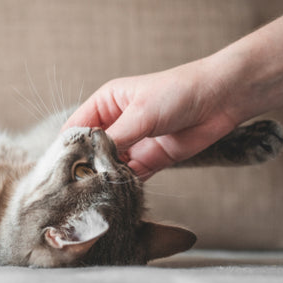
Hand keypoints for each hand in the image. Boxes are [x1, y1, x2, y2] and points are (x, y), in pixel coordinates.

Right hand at [62, 59, 236, 179]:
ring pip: (110, 166)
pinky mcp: (149, 159)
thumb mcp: (141, 112)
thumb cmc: (177, 92)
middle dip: (88, 166)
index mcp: (106, 104)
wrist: (220, 100)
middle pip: (92, 150)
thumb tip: (92, 161)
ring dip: (107, 177)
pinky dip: (125, 184)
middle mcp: (116, 124)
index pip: (77, 128)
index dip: (69, 146)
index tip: (62, 167)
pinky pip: (131, 176)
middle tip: (79, 185)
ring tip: (99, 191)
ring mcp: (133, 143)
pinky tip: (120, 191)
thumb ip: (115, 138)